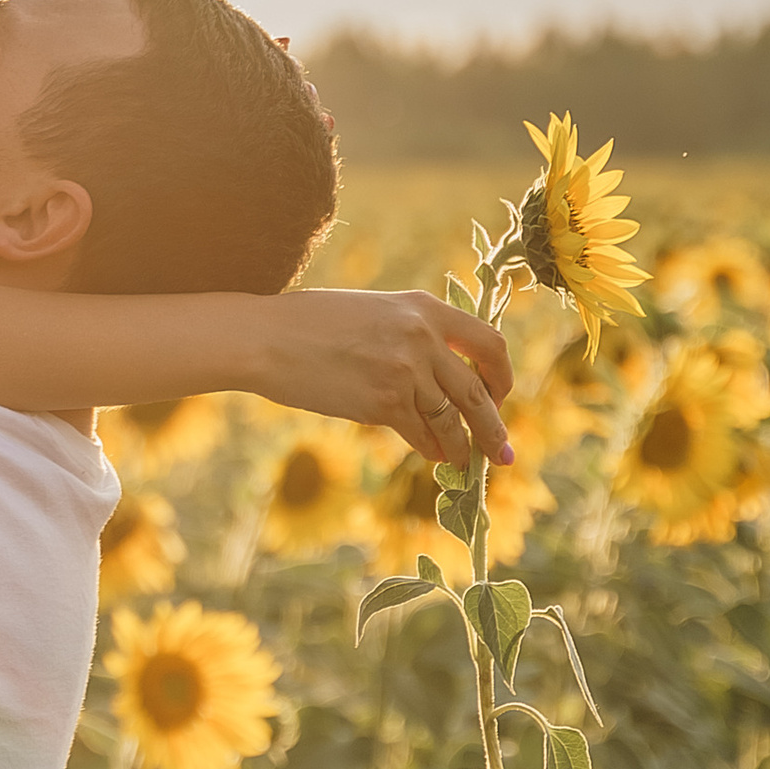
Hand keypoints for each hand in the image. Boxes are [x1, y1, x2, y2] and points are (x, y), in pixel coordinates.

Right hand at [260, 285, 514, 465]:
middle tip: (503, 451)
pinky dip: (432, 448)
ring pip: (451, 419)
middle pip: (478, 390)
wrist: (266, 338)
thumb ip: (414, 333)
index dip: (501, 374)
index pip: (490, 342)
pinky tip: (434, 456)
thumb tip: (442, 375)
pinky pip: (422, 434)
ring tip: (466, 461)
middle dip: (493, 425)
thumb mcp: (376, 312)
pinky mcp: (384, 402)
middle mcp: (423, 336)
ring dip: (462, 445)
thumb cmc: (312, 324)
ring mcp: (406, 370)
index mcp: (425, 307)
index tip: (498, 394)